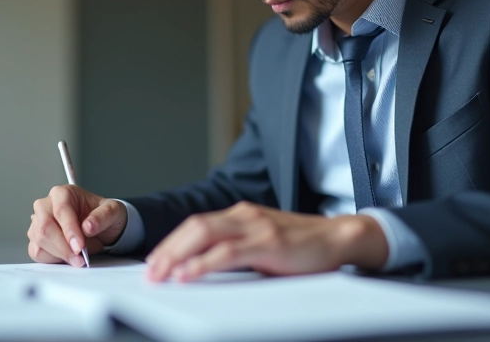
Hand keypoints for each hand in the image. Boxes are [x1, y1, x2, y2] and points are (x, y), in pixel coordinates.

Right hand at [28, 185, 127, 266]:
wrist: (99, 227)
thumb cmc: (102, 215)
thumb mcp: (112, 211)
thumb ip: (103, 216)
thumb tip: (88, 226)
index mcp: (63, 193)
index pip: (61, 210)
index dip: (69, 230)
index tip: (79, 246)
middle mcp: (46, 205)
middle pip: (45, 227)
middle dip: (63, 247)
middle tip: (79, 259)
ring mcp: (38, 222)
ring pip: (40, 241)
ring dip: (59, 254)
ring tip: (79, 259)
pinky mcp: (36, 238)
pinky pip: (37, 252)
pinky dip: (52, 259)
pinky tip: (67, 258)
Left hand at [144, 201, 388, 281]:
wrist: (340, 238)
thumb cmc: (303, 247)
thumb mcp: (263, 244)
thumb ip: (237, 251)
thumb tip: (204, 269)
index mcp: (240, 215)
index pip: (196, 225)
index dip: (172, 242)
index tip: (155, 261)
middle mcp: (244, 215)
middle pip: (193, 227)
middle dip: (167, 249)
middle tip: (150, 272)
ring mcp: (256, 226)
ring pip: (204, 234)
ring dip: (177, 255)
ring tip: (160, 274)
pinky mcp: (268, 242)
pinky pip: (227, 252)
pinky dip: (203, 263)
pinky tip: (189, 274)